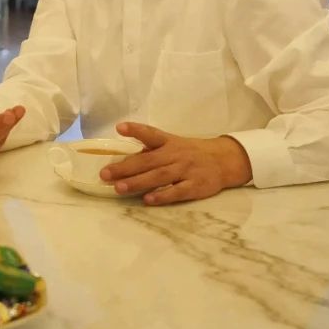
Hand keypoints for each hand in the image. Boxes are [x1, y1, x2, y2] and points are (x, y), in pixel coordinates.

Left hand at [103, 122, 252, 204]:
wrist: (224, 161)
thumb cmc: (189, 152)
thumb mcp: (172, 144)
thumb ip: (151, 149)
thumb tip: (123, 157)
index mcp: (168, 142)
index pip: (151, 134)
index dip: (135, 130)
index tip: (119, 128)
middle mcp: (175, 154)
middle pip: (148, 160)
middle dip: (125, 167)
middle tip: (105, 174)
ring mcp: (186, 170)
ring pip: (159, 176)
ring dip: (138, 182)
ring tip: (119, 188)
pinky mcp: (195, 186)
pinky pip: (177, 191)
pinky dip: (162, 196)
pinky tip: (147, 200)